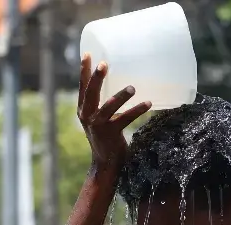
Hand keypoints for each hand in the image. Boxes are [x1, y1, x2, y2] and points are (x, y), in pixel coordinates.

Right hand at [78, 54, 152, 170]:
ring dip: (121, 96)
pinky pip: (125, 119)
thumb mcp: (99, 120)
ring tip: (133, 87)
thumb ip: (103, 106)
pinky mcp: (110, 134)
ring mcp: (97, 125)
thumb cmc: (106, 140)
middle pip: (90, 93)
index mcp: (83, 111)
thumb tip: (121, 87)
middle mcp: (87, 116)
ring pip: (108, 106)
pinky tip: (148, 104)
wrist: (105, 164)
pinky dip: (137, 110)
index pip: (83, 87)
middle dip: (96, 77)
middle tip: (104, 63)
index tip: (88, 54)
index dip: (84, 71)